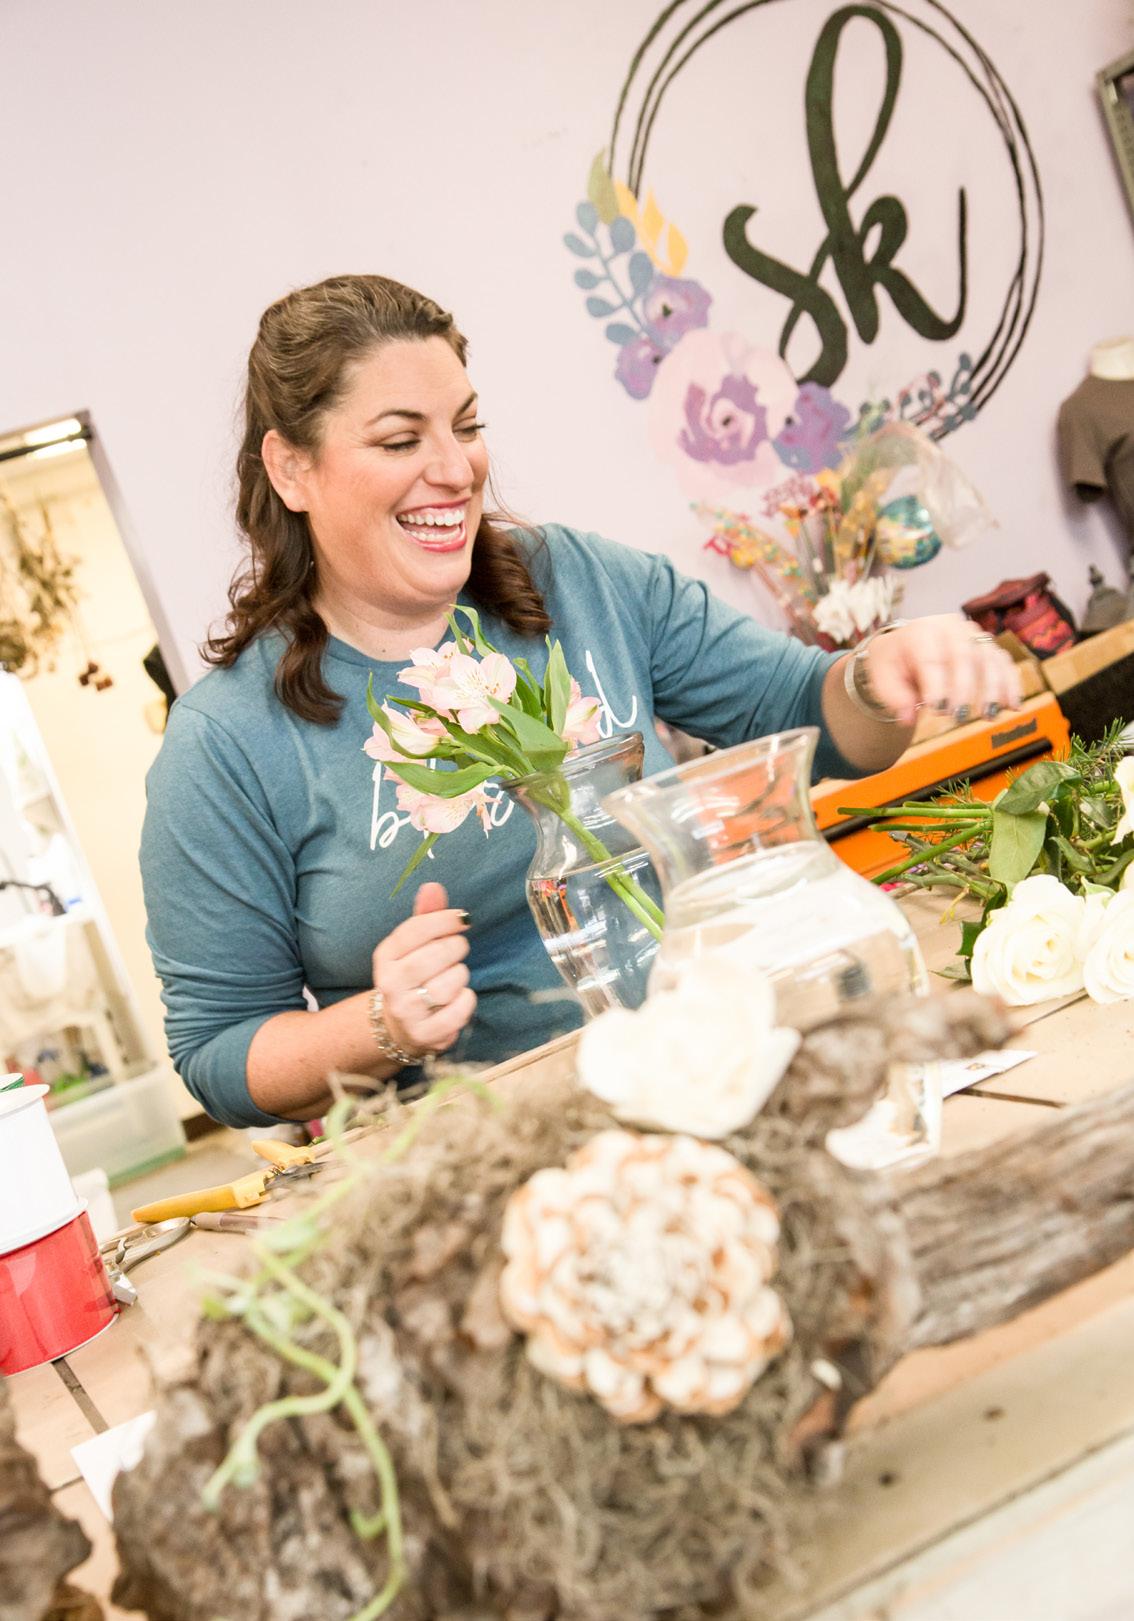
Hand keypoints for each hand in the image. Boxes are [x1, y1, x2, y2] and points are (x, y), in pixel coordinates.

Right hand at [371, 882, 475, 1057]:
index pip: (415, 930)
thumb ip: (425, 916)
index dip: (443, 920)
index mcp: (385, 957)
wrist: (397, 1026)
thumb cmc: (412, 976)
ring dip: (460, 975)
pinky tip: (459, 997)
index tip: (462, 919)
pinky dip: (466, 1000)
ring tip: (453, 976)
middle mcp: (391, 984)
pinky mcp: (426, 1034)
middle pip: (436, 955)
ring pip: (450, 983)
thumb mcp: (412, 946)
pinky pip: (459, 1010)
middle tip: (458, 949)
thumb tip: (433, 886)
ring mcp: (407, 1012)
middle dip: (456, 947)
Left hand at [863, 615, 1023, 726]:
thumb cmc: (894, 663)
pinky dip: (1011, 684)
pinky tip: (1013, 706)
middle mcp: (950, 627)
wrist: (907, 647)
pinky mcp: (988, 646)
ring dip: (992, 689)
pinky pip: (1004, 662)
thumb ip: (894, 697)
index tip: (939, 709)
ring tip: (989, 716)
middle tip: (959, 717)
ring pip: (988, 658)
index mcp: (920, 631)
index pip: (930, 658)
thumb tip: (908, 717)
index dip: (936, 684)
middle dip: (964, 688)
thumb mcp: (883, 677)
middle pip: (963, 656)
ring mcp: (972, 634)